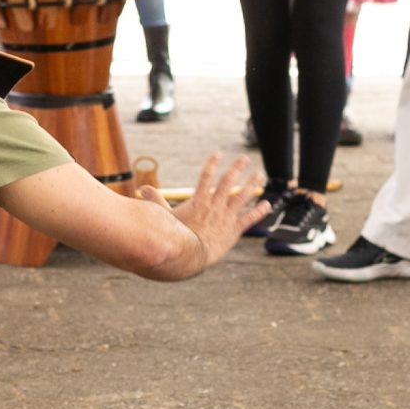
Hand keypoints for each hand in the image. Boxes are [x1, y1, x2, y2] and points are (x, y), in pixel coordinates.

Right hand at [154, 151, 271, 268]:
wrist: (192, 255)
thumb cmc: (177, 238)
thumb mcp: (165, 217)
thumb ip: (156, 201)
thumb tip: (142, 189)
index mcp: (199, 201)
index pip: (205, 177)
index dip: (212, 164)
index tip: (218, 153)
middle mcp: (215, 206)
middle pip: (228, 182)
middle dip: (237, 168)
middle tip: (245, 158)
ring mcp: (226, 217)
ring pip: (242, 196)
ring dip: (252, 184)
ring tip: (260, 174)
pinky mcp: (235, 230)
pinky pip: (249, 218)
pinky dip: (259, 211)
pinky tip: (268, 204)